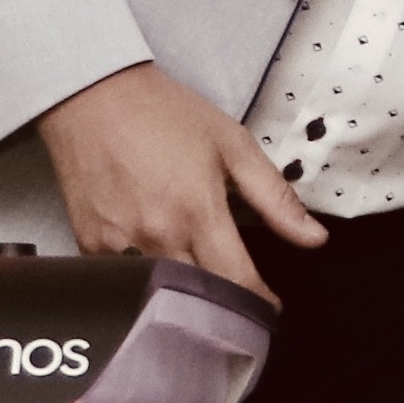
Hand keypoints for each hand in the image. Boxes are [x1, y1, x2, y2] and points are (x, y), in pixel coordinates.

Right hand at [36, 60, 330, 297]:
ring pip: (158, 295)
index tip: (267, 307)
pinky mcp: (88, 245)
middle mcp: (157, 236)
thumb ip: (275, 197)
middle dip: (222, 307)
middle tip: (237, 304)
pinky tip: (157, 269)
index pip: (236, 283)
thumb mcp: (233, 145)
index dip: (257, 302)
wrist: (91, 95)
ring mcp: (117, 245)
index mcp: (198, 213)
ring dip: (182, 299)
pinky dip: (144, 281)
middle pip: (196, 299)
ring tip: (199, 294)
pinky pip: (122, 281)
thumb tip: (315, 239)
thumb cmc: (166, 114)